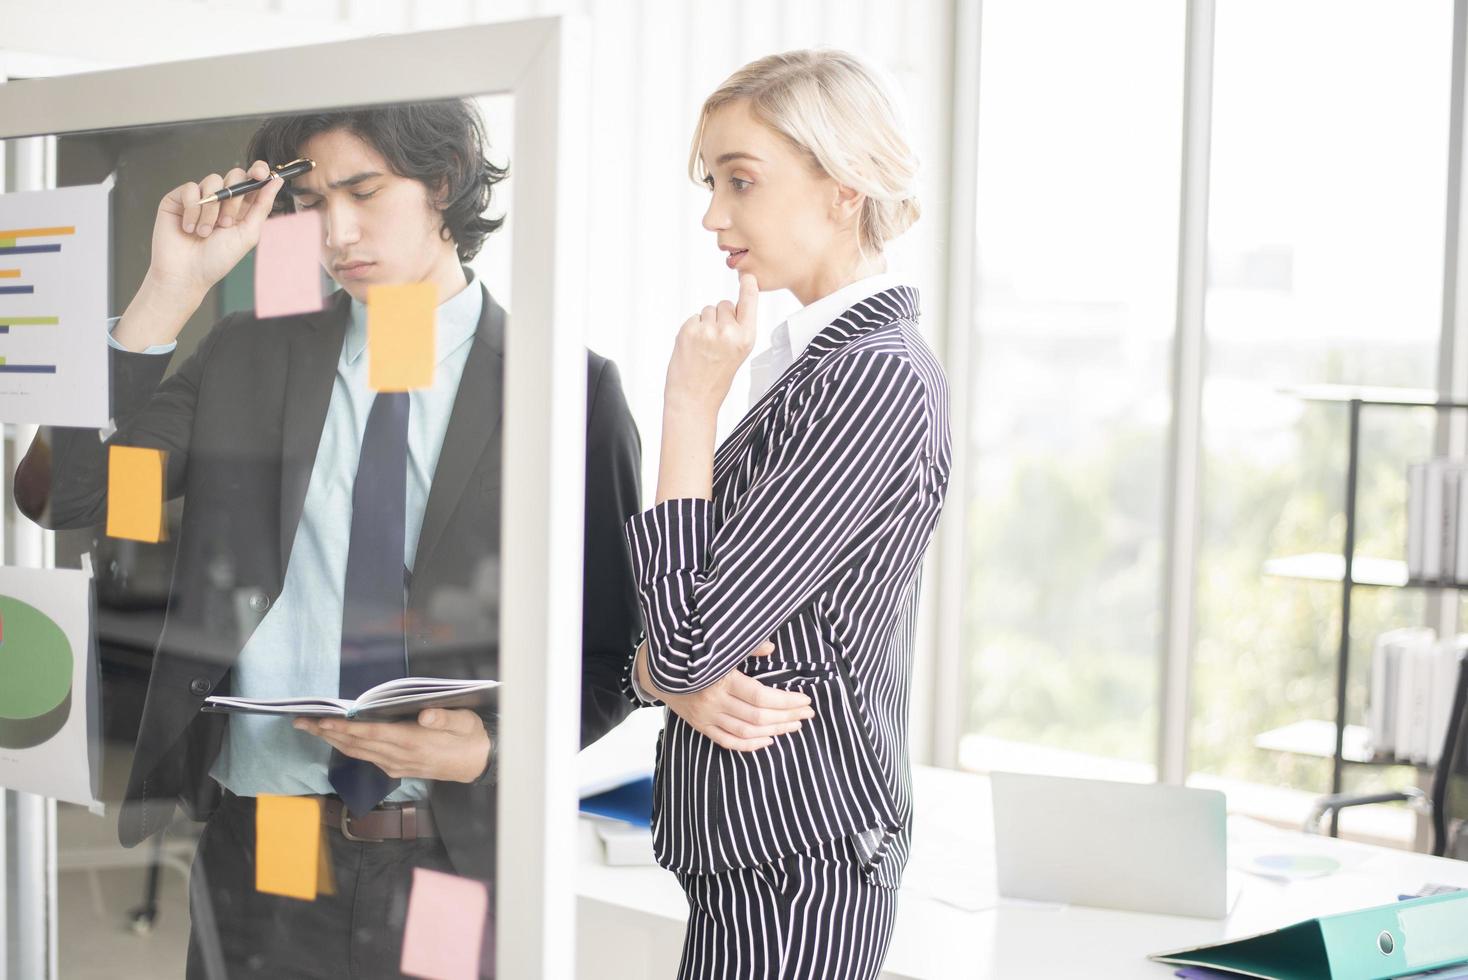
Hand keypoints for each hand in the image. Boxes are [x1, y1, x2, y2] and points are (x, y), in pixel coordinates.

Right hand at [151, 161, 285, 304]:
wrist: (186, 274)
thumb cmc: (217, 259)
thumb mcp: (248, 233)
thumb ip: (262, 206)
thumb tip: (278, 181)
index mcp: (241, 208)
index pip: (252, 180)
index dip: (258, 171)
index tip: (261, 174)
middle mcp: (221, 200)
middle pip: (234, 175)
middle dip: (234, 198)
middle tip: (226, 223)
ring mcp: (199, 197)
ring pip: (212, 181)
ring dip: (211, 210)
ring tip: (205, 233)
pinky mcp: (178, 198)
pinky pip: (190, 189)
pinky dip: (192, 209)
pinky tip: (189, 228)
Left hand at [293, 708, 491, 782]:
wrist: (478, 763)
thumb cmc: (469, 736)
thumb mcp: (463, 721)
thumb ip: (443, 717)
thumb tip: (426, 714)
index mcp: (412, 741)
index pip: (369, 733)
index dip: (343, 727)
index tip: (321, 720)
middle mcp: (398, 756)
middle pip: (355, 744)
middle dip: (326, 733)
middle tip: (301, 722)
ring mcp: (396, 765)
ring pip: (357, 753)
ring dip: (332, 741)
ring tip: (312, 729)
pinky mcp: (397, 768)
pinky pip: (366, 758)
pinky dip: (348, 748)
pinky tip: (338, 740)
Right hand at [637, 639, 814, 750]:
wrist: (655, 668)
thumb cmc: (691, 652)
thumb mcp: (717, 645)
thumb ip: (746, 647)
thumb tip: (772, 648)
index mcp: (720, 679)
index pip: (760, 696)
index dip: (786, 701)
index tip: (806, 699)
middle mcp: (713, 702)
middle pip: (758, 717)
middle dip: (787, 716)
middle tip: (808, 713)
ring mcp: (706, 717)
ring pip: (746, 732)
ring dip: (775, 731)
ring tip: (795, 726)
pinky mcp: (700, 726)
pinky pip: (728, 742)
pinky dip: (750, 745)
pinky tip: (768, 741)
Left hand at [665, 273, 758, 414]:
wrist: (693, 399)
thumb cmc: (716, 378)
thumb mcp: (738, 354)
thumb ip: (737, 330)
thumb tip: (727, 305)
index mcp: (747, 338)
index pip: (749, 303)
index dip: (748, 287)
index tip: (747, 276)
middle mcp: (729, 332)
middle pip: (724, 304)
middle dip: (719, 317)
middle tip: (715, 343)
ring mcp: (708, 331)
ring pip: (707, 310)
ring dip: (705, 323)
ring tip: (704, 348)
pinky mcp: (689, 331)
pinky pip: (693, 318)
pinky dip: (692, 330)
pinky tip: (693, 348)